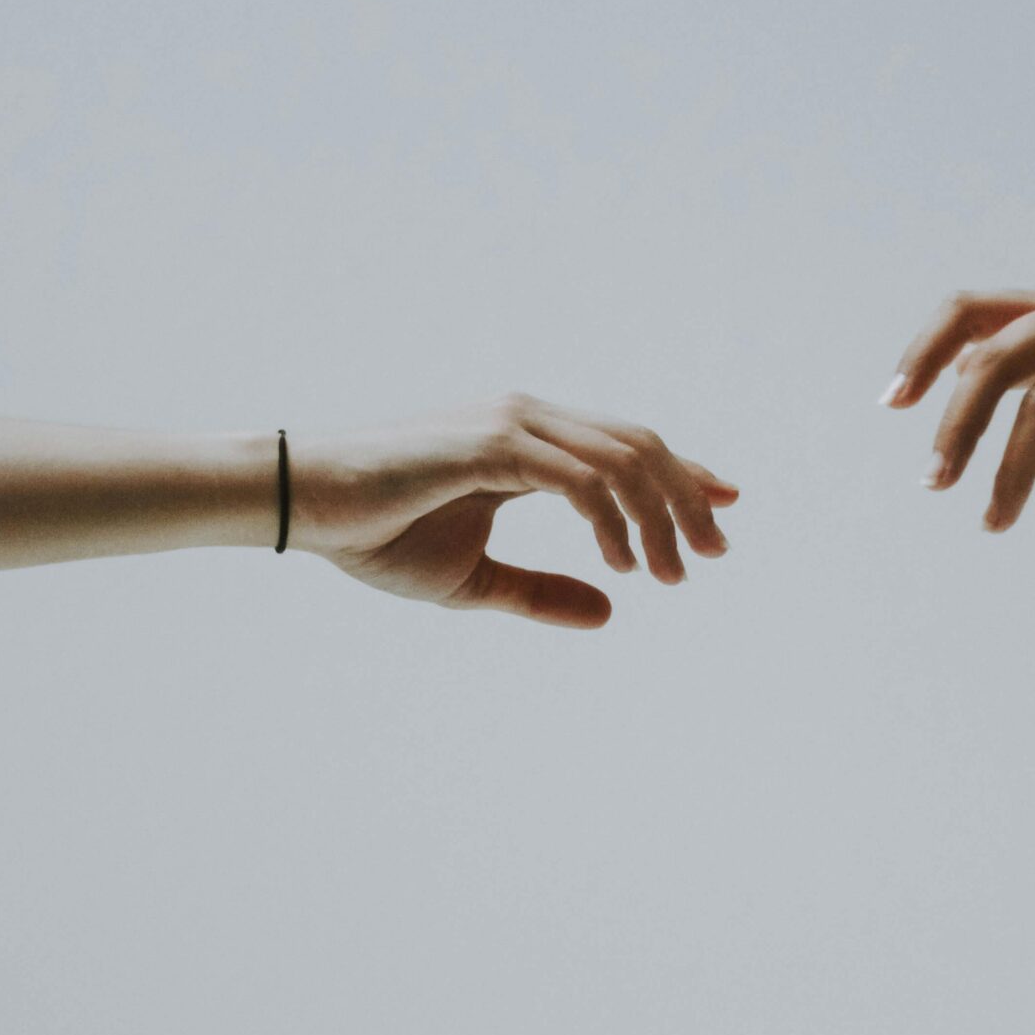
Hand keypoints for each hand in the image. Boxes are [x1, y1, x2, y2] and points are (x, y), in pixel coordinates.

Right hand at [291, 393, 738, 625]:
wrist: (308, 508)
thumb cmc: (377, 536)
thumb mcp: (475, 580)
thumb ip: (540, 592)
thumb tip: (610, 613)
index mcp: (529, 442)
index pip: (626, 448)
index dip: (684, 475)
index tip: (726, 509)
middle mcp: (530, 420)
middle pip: (640, 445)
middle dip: (688, 499)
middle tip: (713, 556)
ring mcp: (513, 426)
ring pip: (622, 458)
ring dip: (659, 516)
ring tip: (670, 574)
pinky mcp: (492, 444)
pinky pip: (579, 478)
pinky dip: (611, 520)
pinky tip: (620, 564)